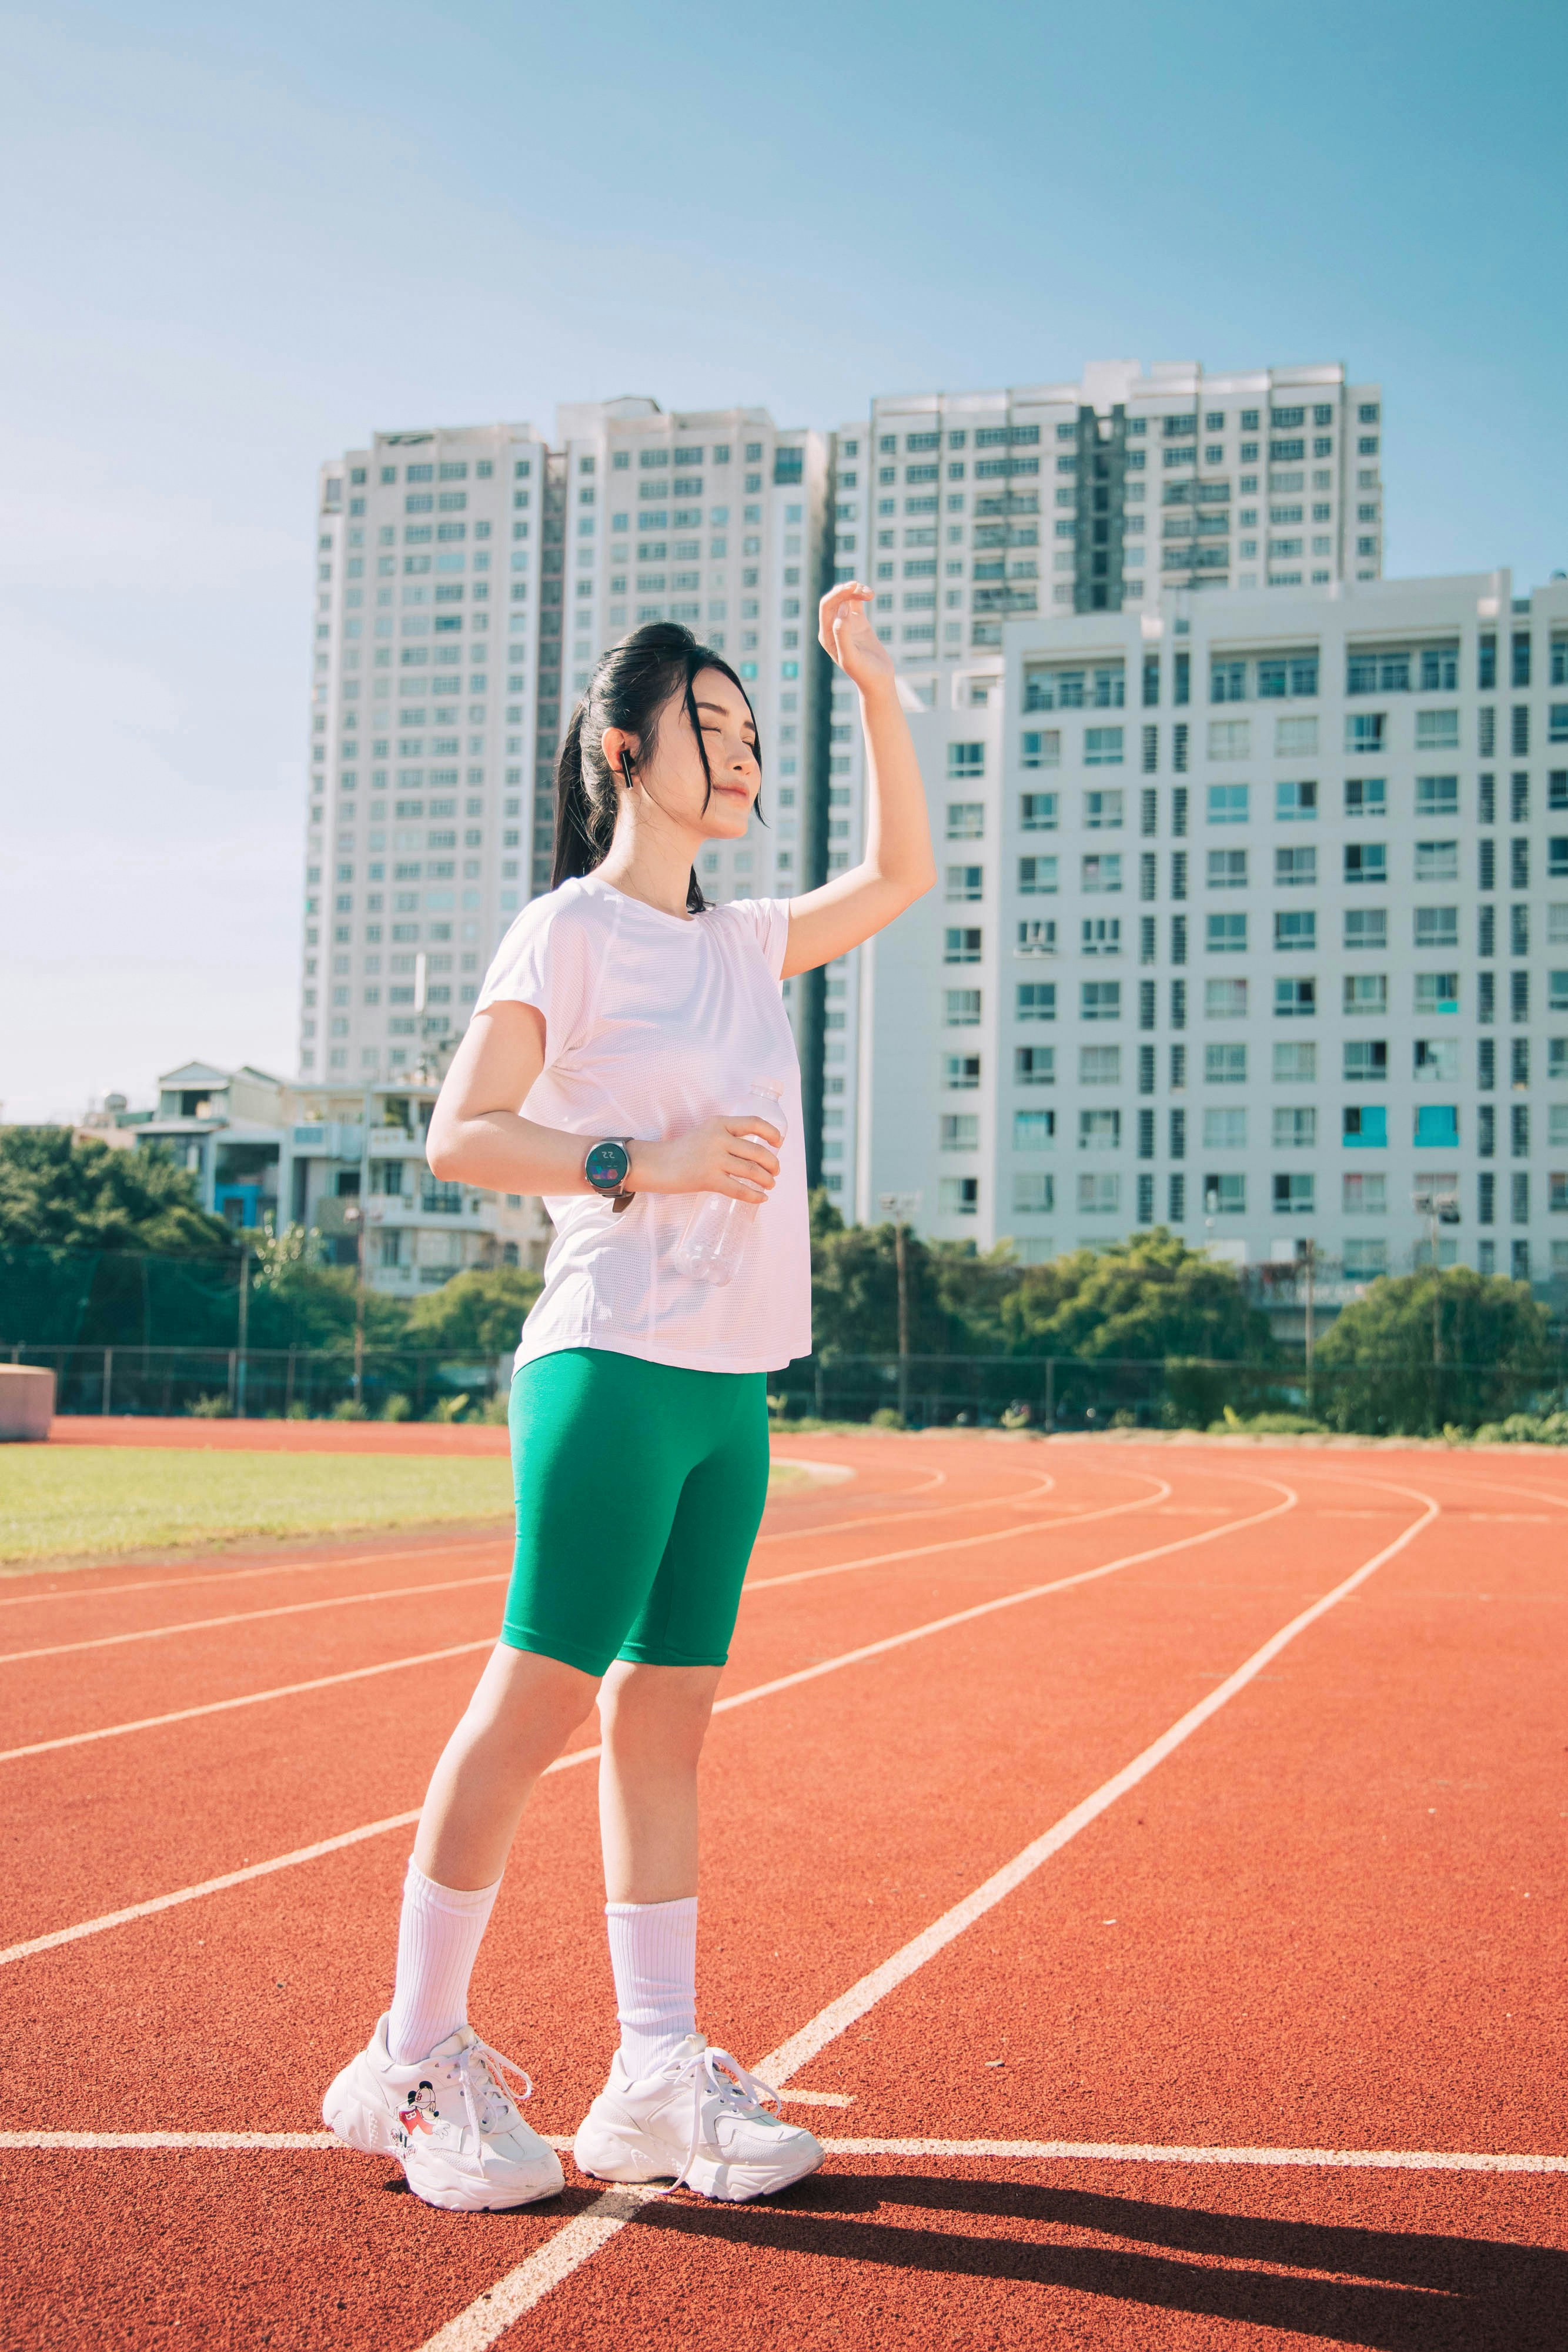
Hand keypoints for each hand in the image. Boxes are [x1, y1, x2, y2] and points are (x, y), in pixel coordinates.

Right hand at [629, 1116, 782, 1202]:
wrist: (657, 1164)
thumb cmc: (683, 1150)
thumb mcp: (705, 1132)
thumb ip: (727, 1135)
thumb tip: (756, 1150)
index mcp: (719, 1123)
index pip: (754, 1123)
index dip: (772, 1133)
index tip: (779, 1142)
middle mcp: (718, 1138)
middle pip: (757, 1151)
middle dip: (772, 1163)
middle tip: (776, 1171)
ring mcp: (713, 1159)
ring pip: (751, 1171)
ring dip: (766, 1180)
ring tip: (771, 1184)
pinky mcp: (708, 1179)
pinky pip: (739, 1189)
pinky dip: (754, 1196)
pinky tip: (762, 1198)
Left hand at [819, 582, 893, 693]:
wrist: (878, 681)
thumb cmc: (863, 673)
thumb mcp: (851, 657)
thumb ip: (843, 634)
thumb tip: (842, 609)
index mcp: (826, 635)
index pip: (826, 606)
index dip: (838, 594)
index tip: (853, 588)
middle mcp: (833, 627)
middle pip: (835, 599)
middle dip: (847, 590)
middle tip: (863, 590)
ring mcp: (846, 624)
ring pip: (846, 598)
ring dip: (856, 590)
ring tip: (870, 593)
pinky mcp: (859, 623)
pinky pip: (855, 602)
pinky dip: (861, 594)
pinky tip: (870, 595)